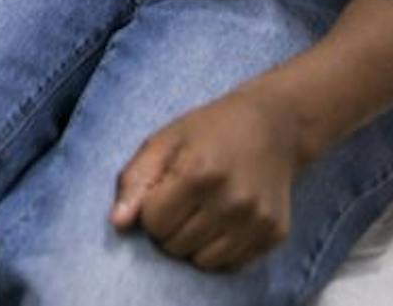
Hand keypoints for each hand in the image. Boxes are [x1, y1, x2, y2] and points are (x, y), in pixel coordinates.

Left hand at [112, 90, 299, 271]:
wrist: (273, 126)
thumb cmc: (209, 132)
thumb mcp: (164, 141)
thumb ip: (134, 181)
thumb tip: (118, 225)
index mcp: (199, 173)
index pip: (154, 222)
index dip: (151, 209)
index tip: (163, 191)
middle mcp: (232, 201)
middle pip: (175, 245)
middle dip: (170, 227)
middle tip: (183, 201)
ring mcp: (257, 221)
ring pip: (202, 262)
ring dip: (193, 243)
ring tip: (202, 212)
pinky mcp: (275, 235)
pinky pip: (231, 265)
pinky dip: (220, 250)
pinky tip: (225, 220)